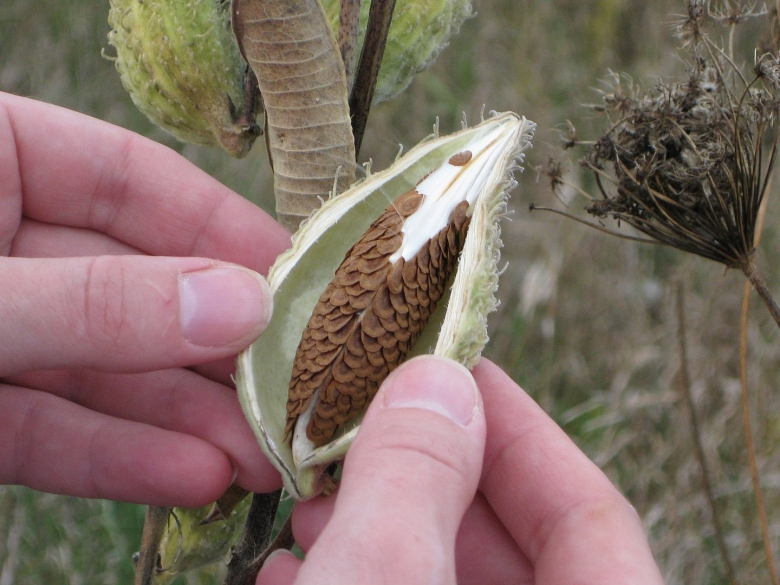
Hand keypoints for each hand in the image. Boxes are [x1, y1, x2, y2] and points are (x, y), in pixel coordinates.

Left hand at [0, 92, 289, 505]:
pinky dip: (119, 457)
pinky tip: (193, 477)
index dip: (223, 232)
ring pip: (104, 370)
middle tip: (295, 391)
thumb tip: (239, 307)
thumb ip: (97, 301)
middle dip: (215, 351)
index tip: (301, 284)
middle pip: (135, 289)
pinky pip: (52, 429)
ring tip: (262, 454)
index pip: (133, 182)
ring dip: (184, 418)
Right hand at [258, 356, 663, 584]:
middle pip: (509, 540)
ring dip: (378, 525)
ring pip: (446, 576)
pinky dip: (356, 576)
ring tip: (313, 491)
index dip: (519, 427)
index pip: (588, 513)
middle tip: (361, 421)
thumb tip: (435, 380)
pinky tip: (294, 563)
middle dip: (426, 471)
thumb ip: (416, 477)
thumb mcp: (383, 583)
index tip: (452, 368)